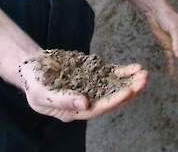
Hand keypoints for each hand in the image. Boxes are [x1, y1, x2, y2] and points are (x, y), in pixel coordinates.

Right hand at [22, 62, 147, 121]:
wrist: (33, 66)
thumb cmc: (35, 83)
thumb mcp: (43, 93)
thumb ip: (64, 99)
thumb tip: (85, 103)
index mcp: (75, 111)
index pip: (98, 109)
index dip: (114, 101)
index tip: (128, 91)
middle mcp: (86, 101)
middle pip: (111, 98)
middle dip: (129, 90)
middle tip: (143, 82)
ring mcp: (91, 87)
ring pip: (115, 86)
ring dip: (130, 81)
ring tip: (145, 74)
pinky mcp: (93, 74)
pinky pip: (111, 75)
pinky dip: (123, 72)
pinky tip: (135, 67)